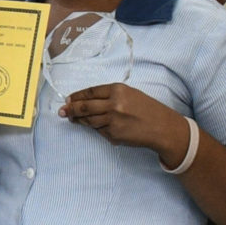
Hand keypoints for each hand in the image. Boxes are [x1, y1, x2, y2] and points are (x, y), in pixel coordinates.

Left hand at [58, 83, 189, 162]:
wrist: (163, 127)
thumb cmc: (147, 109)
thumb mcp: (130, 94)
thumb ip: (110, 96)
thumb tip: (86, 100)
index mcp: (118, 90)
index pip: (90, 92)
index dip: (77, 96)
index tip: (68, 99)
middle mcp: (114, 104)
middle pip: (84, 106)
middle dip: (70, 109)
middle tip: (62, 111)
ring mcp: (113, 120)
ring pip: (89, 120)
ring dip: (78, 120)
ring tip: (72, 119)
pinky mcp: (114, 134)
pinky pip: (99, 131)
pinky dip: (97, 129)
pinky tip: (99, 127)